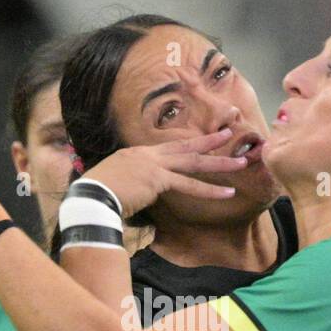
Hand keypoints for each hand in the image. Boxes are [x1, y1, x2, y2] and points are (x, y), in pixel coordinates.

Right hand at [83, 128, 245, 216]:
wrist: (89, 198)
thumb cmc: (97, 196)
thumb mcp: (116, 185)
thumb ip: (131, 185)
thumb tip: (136, 195)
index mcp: (137, 155)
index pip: (169, 148)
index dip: (188, 144)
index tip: (203, 141)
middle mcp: (147, 155)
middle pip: (185, 146)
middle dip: (210, 141)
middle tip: (229, 133)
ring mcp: (153, 164)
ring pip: (193, 162)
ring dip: (220, 163)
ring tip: (241, 163)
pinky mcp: (157, 179)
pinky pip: (189, 185)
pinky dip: (210, 190)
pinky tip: (228, 193)